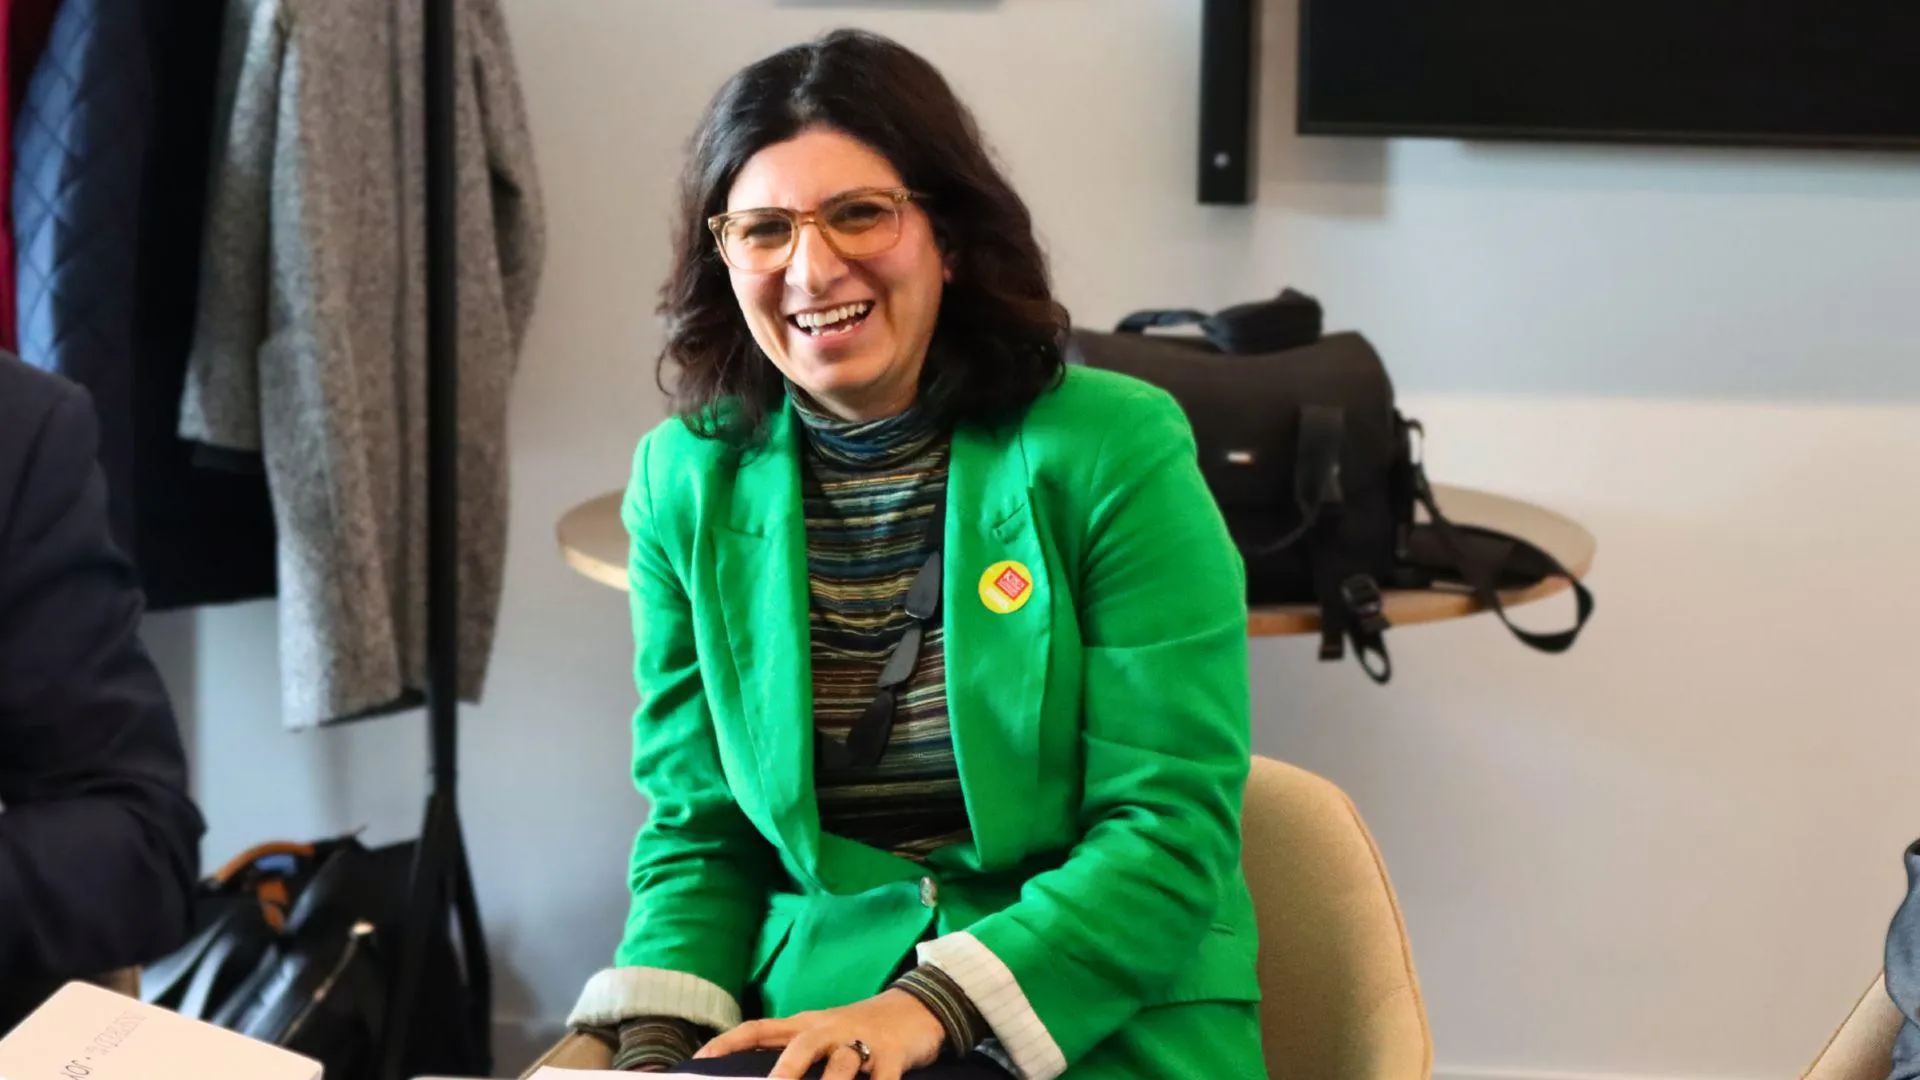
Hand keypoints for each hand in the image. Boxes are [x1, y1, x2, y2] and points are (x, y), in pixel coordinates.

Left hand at [692, 989, 945, 1079]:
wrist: (918, 1007)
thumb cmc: (860, 1029)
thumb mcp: (823, 1033)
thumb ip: (790, 1051)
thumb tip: (750, 1071)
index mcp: (806, 1025)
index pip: (759, 1029)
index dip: (729, 1043)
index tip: (701, 1060)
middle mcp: (830, 1030)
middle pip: (799, 1047)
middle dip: (783, 1074)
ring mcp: (863, 1042)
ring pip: (842, 1065)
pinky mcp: (894, 1056)